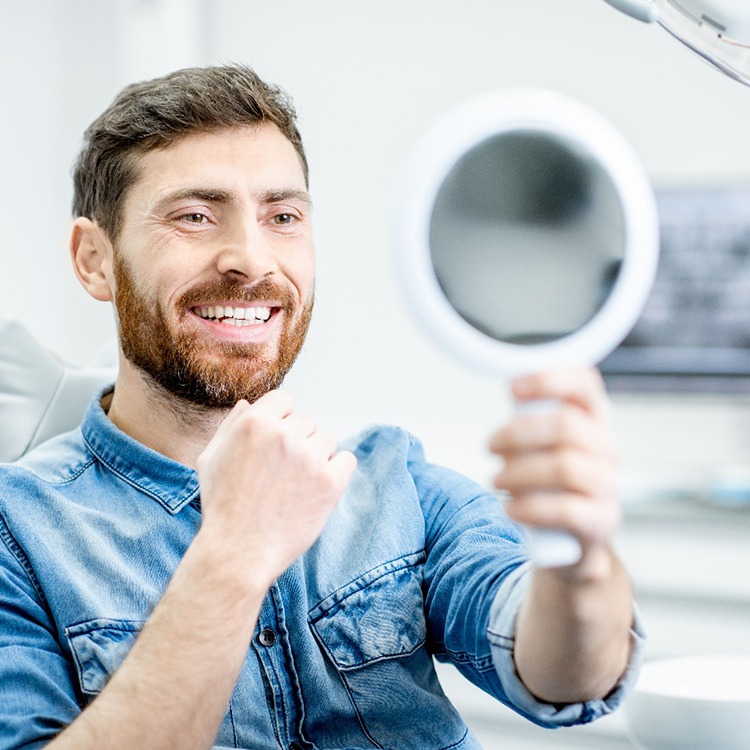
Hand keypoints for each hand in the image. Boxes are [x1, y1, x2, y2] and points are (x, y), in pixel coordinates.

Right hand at [196, 390, 356, 585]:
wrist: (239, 552)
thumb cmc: (222, 506)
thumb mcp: (211, 458)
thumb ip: (231, 426)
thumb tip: (249, 404)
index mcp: (255, 423)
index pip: (284, 399)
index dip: (281, 420)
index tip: (276, 443)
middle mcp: (284, 435)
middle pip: (307, 420)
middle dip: (297, 440)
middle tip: (283, 471)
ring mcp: (309, 458)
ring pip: (327, 439)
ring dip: (316, 456)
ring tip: (296, 484)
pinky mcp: (331, 482)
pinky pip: (346, 460)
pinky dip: (337, 472)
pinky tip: (317, 489)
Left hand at [488, 368, 619, 555]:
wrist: (569, 536)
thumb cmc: (549, 478)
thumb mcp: (541, 442)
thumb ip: (530, 415)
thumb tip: (511, 387)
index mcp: (594, 419)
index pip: (585, 384)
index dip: (549, 380)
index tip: (512, 388)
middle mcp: (607, 448)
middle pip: (567, 426)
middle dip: (518, 434)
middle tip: (490, 446)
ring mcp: (608, 484)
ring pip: (565, 467)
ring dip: (519, 472)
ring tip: (496, 479)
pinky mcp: (602, 520)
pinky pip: (567, 510)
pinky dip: (530, 507)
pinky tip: (511, 508)